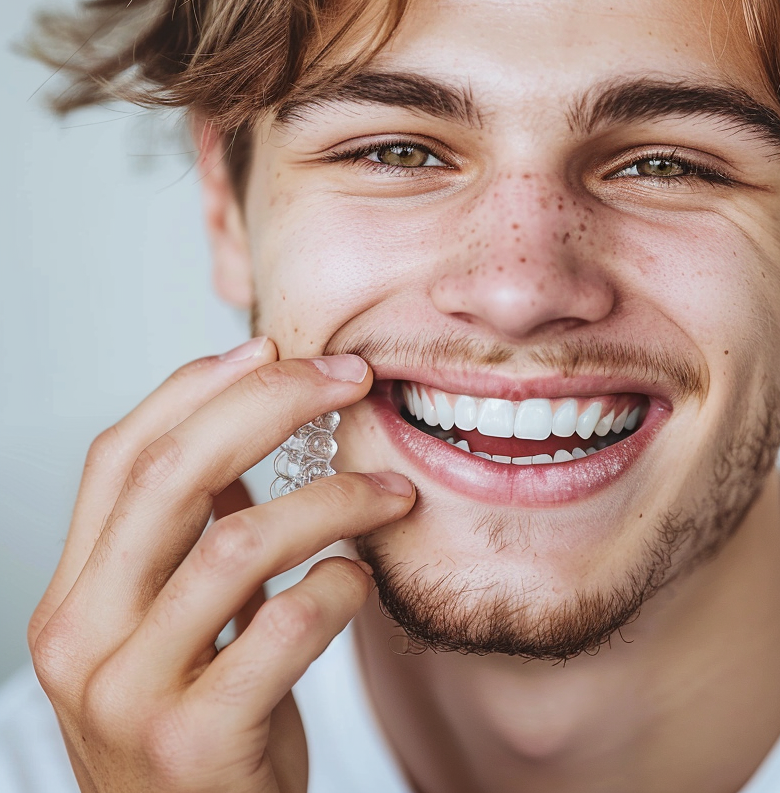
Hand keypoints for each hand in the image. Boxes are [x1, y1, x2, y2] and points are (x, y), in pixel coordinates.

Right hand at [27, 338, 414, 792]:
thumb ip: (191, 538)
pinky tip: (361, 583)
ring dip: (334, 498)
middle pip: (172, 475)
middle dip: (271, 403)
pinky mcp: (196, 741)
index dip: (199, 387)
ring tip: (392, 492)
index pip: (121, 455)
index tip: (271, 348)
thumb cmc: (198, 729)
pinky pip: (286, 627)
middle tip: (348, 379)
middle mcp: (84, 636)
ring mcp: (131, 693)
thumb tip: (244, 426)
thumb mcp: (174, 627)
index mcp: (77, 594)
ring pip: (237, 543)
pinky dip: (340, 587)